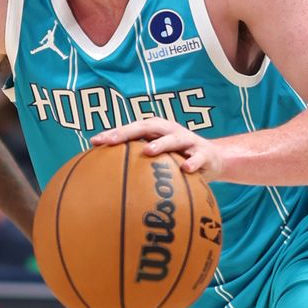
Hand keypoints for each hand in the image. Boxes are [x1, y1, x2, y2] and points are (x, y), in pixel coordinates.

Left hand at [92, 118, 223, 179]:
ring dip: (161, 144)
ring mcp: (188, 140)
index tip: (94, 142)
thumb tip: (106, 180)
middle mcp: (170, 131)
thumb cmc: (177, 160)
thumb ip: (136, 163)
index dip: (114, 133)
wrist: (213, 159)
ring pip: (173, 139)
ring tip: (148, 151)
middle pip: (147, 127)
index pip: (131, 129)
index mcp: (156, 130)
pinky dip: (192, 162)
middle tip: (112, 141)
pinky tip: (185, 169)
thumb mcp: (158, 159)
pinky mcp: (204, 153)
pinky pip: (198, 157)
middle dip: (129, 132)